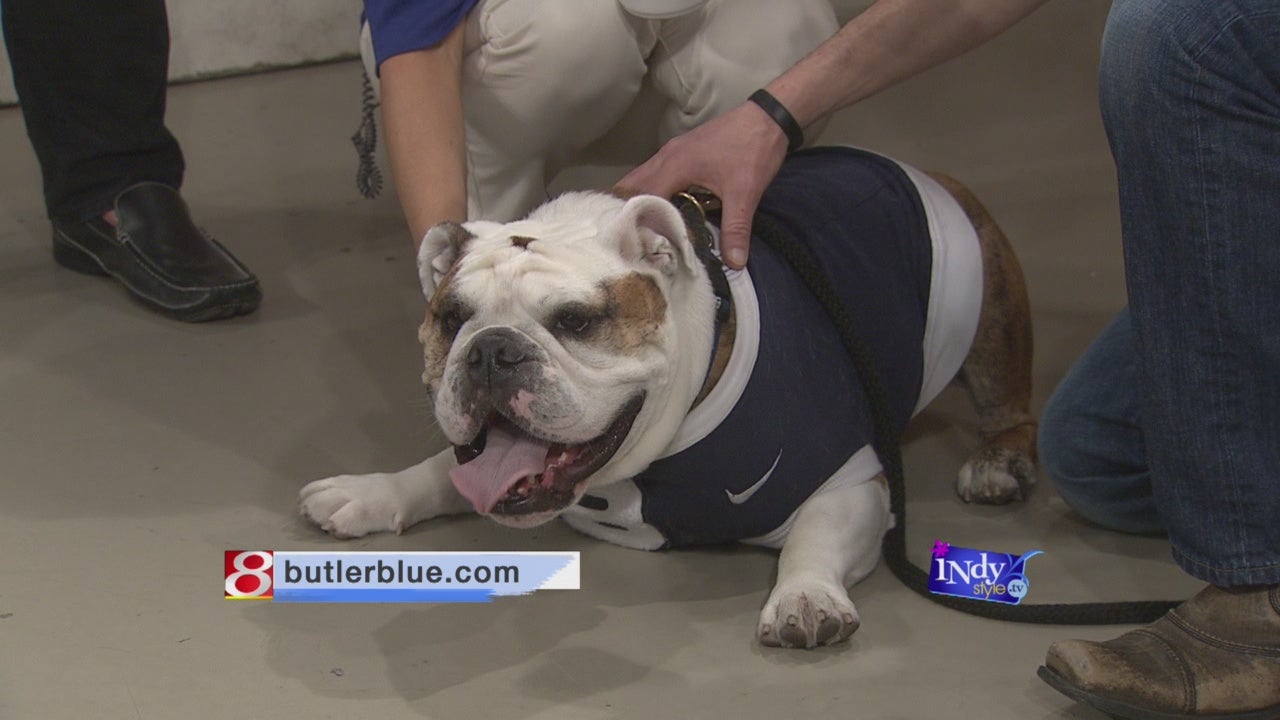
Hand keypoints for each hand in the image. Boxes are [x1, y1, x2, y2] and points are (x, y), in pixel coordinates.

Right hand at [615, 101, 789, 268]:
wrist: (769, 116)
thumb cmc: (753, 149)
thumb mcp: (745, 193)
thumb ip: (736, 228)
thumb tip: (734, 263)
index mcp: (674, 165)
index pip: (642, 198)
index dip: (635, 222)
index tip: (633, 246)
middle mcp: (666, 156)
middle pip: (632, 186)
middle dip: (628, 212)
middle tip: (628, 240)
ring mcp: (673, 151)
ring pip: (643, 178)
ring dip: (639, 201)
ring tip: (640, 230)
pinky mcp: (683, 151)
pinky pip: (656, 173)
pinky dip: (652, 191)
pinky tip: (663, 209)